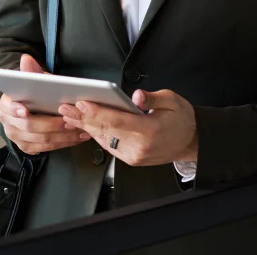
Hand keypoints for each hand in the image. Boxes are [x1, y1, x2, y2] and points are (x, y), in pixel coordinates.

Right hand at [0, 55, 91, 154]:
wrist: (26, 110)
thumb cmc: (31, 94)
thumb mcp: (31, 81)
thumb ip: (30, 72)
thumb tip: (26, 58)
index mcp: (5, 105)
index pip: (7, 107)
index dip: (15, 109)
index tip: (26, 111)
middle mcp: (8, 123)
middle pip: (29, 126)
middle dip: (51, 124)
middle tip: (69, 120)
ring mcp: (18, 138)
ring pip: (41, 140)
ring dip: (62, 135)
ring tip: (79, 129)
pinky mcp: (28, 147)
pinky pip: (47, 148)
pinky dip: (63, 143)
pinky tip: (77, 137)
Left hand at [59, 88, 197, 166]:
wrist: (191, 142)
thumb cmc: (181, 119)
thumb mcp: (172, 100)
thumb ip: (152, 98)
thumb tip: (136, 97)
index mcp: (150, 131)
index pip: (118, 121)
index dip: (98, 112)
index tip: (82, 103)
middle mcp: (140, 147)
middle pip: (106, 131)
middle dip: (84, 118)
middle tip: (65, 108)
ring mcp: (134, 156)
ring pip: (104, 140)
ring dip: (85, 127)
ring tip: (69, 115)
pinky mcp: (131, 160)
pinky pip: (109, 146)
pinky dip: (95, 134)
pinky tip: (84, 125)